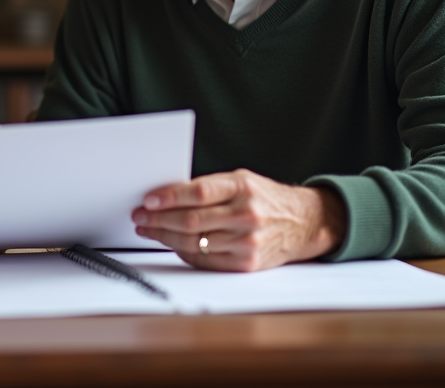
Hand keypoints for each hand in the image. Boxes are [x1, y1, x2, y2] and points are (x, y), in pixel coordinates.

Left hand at [131, 169, 345, 271]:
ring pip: (194, 241)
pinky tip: (171, 243)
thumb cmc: (265, 198)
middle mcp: (246, 214)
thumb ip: (209, 187)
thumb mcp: (242, 180)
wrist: (304, 223)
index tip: (148, 199)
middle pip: (192, 220)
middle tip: (140, 216)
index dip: (169, 196)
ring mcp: (247, 241)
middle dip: (159, 219)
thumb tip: (167, 195)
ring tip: (148, 229)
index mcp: (242, 187)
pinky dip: (183, 252)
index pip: (198, 192)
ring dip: (165, 236)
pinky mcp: (246, 263)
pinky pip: (205, 260)